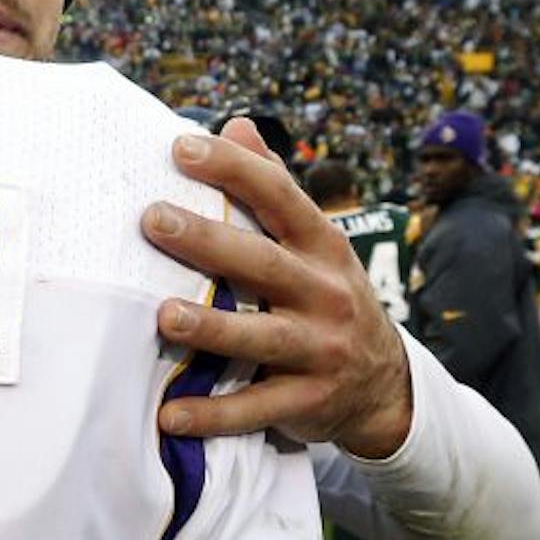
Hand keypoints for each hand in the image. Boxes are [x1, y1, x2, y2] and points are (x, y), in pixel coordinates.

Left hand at [146, 122, 413, 459]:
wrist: (386, 384)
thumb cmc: (326, 297)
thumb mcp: (314, 244)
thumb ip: (273, 189)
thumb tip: (235, 125)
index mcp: (322, 247)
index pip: (280, 197)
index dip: (235, 170)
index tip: (181, 147)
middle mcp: (325, 295)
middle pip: (264, 263)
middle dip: (208, 241)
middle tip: (154, 219)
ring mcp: (321, 350)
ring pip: (262, 337)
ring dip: (212, 328)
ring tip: (164, 316)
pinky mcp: (310, 401)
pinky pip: (257, 408)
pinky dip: (214, 414)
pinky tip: (170, 415)